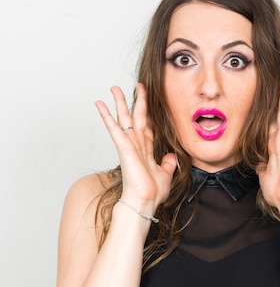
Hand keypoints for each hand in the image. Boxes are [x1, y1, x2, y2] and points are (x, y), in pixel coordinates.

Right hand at [95, 83, 176, 205]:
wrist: (144, 201)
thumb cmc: (152, 193)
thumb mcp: (166, 175)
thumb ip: (168, 164)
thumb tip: (172, 157)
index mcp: (147, 150)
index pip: (148, 127)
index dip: (149, 114)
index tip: (148, 103)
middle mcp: (137, 145)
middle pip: (136, 117)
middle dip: (136, 101)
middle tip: (136, 85)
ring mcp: (129, 145)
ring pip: (124, 118)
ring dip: (119, 102)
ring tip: (113, 88)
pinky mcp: (123, 147)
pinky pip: (114, 128)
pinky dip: (106, 115)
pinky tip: (100, 104)